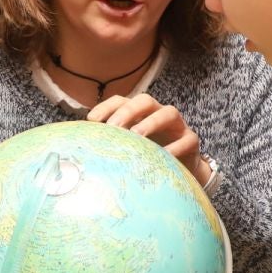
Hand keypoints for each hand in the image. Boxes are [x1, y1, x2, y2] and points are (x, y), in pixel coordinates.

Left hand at [88, 93, 210, 185]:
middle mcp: (157, 113)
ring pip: (168, 113)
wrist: (179, 172)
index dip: (106, 107)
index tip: (91, 120)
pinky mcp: (191, 141)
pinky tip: (163, 156)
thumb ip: (110, 145)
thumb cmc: (146, 156)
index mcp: (138, 113)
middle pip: (144, 101)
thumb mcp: (127, 149)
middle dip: (128, 111)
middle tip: (114, 127)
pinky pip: (186, 140)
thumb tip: (80, 151)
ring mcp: (177, 126)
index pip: (121, 101)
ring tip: (137, 136)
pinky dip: (175, 147)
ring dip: (151, 123)